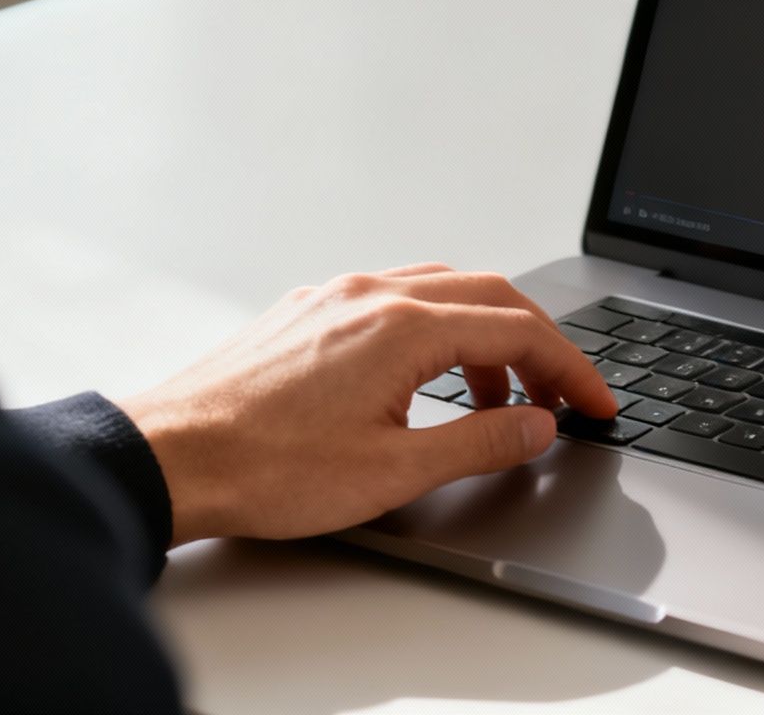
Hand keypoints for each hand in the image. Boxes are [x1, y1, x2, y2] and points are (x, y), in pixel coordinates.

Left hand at [117, 263, 619, 545]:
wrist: (167, 459)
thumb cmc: (264, 469)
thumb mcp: (393, 471)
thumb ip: (479, 441)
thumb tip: (537, 424)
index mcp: (402, 327)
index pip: (518, 330)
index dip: (570, 370)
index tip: (596, 403)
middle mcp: (371, 294)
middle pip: (489, 295)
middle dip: (537, 345)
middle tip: (560, 396)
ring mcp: (335, 296)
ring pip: (441, 291)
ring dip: (484, 337)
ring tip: (494, 401)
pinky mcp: (306, 311)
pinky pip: (394, 298)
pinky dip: (435, 331)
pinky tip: (426, 379)